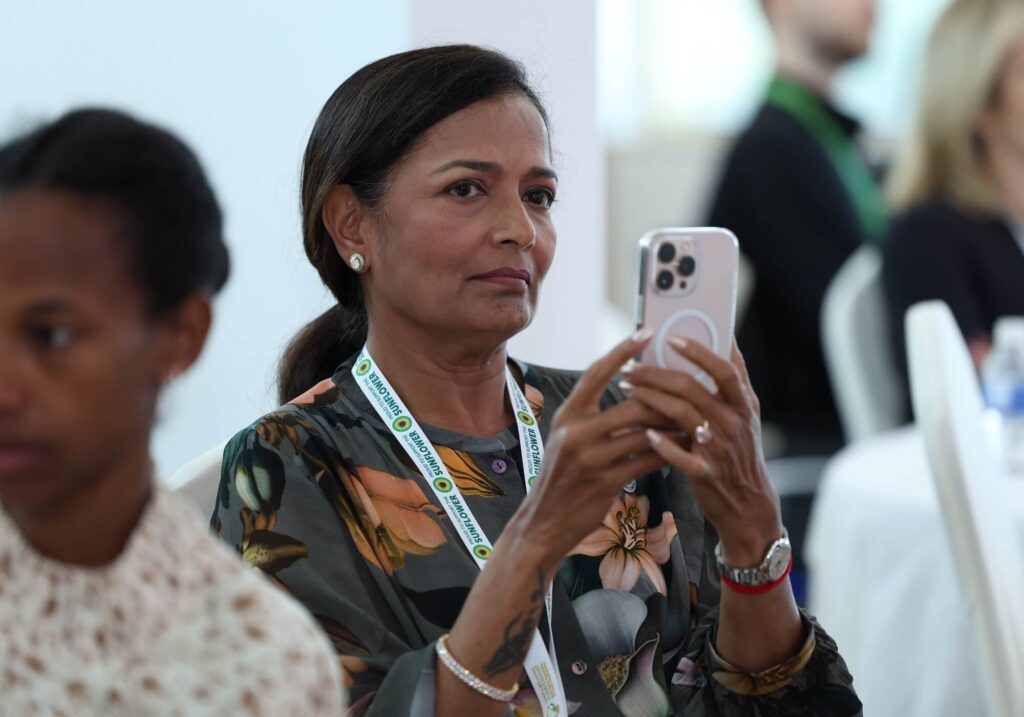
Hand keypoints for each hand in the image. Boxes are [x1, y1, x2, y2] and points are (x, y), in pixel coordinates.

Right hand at [509, 330, 667, 563]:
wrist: (543, 523)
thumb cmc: (562, 478)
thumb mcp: (567, 440)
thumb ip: (592, 418)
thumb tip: (631, 392)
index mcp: (567, 414)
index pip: (596, 372)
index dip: (621, 352)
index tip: (645, 333)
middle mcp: (575, 431)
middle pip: (631, 403)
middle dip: (664, 398)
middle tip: (689, 390)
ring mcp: (589, 457)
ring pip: (644, 432)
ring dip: (672, 426)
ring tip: (693, 419)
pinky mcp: (604, 482)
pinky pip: (645, 460)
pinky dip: (667, 453)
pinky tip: (681, 449)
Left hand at [621, 338, 782, 566]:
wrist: (750, 505)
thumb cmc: (741, 451)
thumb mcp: (748, 415)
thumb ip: (736, 381)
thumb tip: (729, 339)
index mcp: (744, 405)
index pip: (724, 370)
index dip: (699, 353)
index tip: (672, 339)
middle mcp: (734, 424)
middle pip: (692, 389)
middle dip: (657, 374)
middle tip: (631, 368)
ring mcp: (721, 449)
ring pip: (681, 415)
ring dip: (650, 400)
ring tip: (627, 390)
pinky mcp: (707, 474)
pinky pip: (681, 457)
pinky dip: (662, 444)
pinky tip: (644, 433)